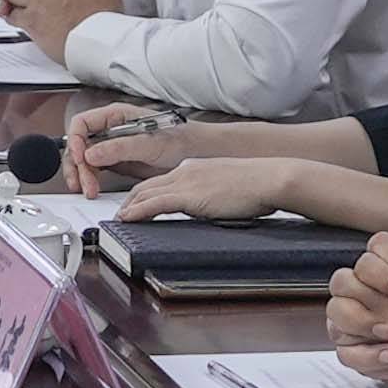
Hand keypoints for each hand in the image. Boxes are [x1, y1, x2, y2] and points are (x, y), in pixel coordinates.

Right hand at [73, 116, 200, 186]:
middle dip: (77, 164)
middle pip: (79, 144)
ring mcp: (112, 146)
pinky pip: (94, 170)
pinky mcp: (116, 162)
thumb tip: (91, 153)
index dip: (75, 141)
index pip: (82, 124)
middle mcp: (110, 129)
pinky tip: (93, 189)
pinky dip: (90, 180)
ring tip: (88, 190)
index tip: (79, 158)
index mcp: (116, 116)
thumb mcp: (150, 144)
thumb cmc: (180, 140)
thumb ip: (120, 148)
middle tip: (83, 183)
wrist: (197, 153)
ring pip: (84, 159)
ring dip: (82, 175)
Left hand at [110, 155, 344, 227]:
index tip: (134, 204)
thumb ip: (211, 194)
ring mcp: (186, 181)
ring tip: (117, 220)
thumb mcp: (227, 186)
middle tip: (119, 214)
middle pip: (145, 185)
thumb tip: (208, 207)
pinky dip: (137, 211)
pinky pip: (154, 203)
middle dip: (129, 200)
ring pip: (144, 192)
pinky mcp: (189, 195)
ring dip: (128, 207)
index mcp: (194, 167)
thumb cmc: (257, 185)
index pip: (160, 180)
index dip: (142, 193)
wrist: (270, 178)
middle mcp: (185, 170)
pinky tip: (127, 218)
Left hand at [335, 239, 387, 387]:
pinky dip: (357, 353)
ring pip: (340, 315)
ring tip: (372, 322)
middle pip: (347, 278)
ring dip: (350, 315)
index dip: (384, 250)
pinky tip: (376, 350)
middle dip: (357, 281)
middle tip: (376, 293)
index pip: (379, 245)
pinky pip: (352, 356)